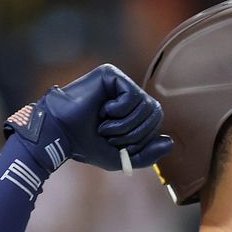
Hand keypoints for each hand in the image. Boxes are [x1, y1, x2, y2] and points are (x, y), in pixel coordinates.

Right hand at [5, 64, 172, 173]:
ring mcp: (119, 81)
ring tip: (104, 126)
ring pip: (146, 104)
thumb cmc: (87, 145)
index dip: (143, 138)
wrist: (61, 136)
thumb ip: (148, 154)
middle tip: (111, 136)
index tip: (121, 145)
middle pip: (155, 112)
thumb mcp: (122, 157)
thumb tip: (170, 141)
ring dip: (125, 124)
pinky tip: (102, 111)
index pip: (155, 120)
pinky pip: (133, 95)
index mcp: (131, 109)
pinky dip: (120, 111)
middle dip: (135, 133)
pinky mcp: (110, 73)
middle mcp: (127, 92)